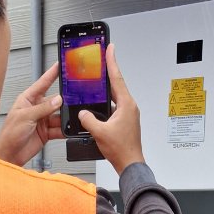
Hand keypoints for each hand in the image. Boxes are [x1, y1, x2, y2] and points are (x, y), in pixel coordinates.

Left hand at [0, 62, 63, 166]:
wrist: (9, 155)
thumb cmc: (9, 134)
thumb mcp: (26, 117)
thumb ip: (43, 108)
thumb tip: (58, 100)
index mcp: (28, 99)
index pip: (43, 83)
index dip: (52, 74)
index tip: (61, 65)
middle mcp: (36, 108)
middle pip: (54, 100)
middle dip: (64, 101)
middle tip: (74, 99)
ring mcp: (42, 121)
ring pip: (58, 115)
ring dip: (65, 118)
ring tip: (72, 117)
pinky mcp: (46, 133)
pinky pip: (59, 129)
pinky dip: (64, 130)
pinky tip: (69, 129)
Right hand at [79, 45, 144, 174]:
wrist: (130, 164)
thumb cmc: (121, 150)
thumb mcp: (100, 132)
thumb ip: (88, 120)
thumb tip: (83, 113)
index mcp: (126, 105)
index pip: (117, 78)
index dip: (112, 62)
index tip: (110, 49)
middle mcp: (129, 107)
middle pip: (116, 86)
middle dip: (108, 74)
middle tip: (102, 62)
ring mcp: (128, 115)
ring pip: (115, 98)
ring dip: (106, 92)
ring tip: (96, 85)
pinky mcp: (126, 122)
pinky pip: (114, 108)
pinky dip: (106, 105)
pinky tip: (98, 108)